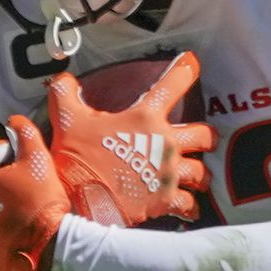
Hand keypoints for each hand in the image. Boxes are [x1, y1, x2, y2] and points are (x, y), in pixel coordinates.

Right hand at [43, 52, 214, 225]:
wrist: (80, 199)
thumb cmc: (77, 159)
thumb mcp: (67, 119)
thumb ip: (66, 93)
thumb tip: (65, 80)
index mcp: (144, 119)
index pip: (171, 86)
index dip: (184, 70)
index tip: (191, 63)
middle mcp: (164, 144)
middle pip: (203, 135)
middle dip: (206, 137)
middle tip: (203, 139)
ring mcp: (168, 173)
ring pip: (201, 171)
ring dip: (200, 173)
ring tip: (196, 175)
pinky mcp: (166, 200)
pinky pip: (189, 204)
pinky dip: (190, 206)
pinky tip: (188, 207)